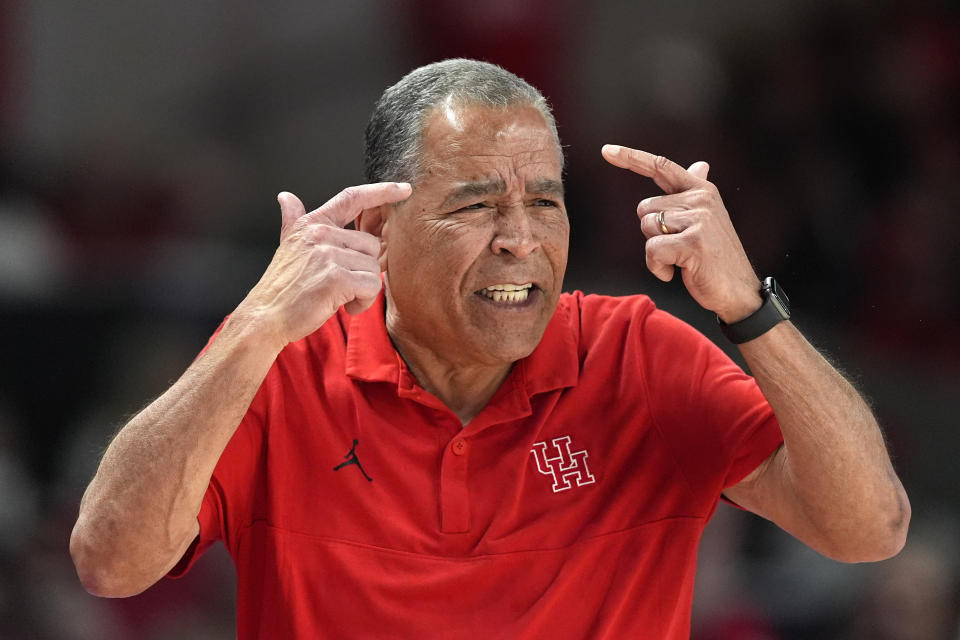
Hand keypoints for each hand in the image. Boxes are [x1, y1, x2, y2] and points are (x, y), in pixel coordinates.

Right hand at [237, 182, 411, 347]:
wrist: (266, 316)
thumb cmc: (282, 286)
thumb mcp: (288, 245)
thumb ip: (293, 219)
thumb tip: (286, 197)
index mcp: (313, 224)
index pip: (352, 198)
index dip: (381, 191)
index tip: (404, 188)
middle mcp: (321, 234)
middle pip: (371, 245)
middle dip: (363, 269)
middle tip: (342, 285)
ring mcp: (328, 255)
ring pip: (373, 268)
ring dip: (362, 289)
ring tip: (338, 297)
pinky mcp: (336, 278)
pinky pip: (371, 287)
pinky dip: (363, 302)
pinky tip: (343, 306)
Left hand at [601, 144, 760, 322]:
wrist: (738, 291)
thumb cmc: (715, 258)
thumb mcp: (706, 220)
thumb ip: (693, 193)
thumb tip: (699, 165)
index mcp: (702, 190)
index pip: (660, 166)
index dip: (630, 157)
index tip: (605, 150)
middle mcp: (701, 198)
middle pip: (644, 209)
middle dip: (652, 233)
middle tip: (680, 248)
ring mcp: (699, 219)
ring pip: (646, 228)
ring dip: (656, 252)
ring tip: (682, 259)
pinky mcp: (693, 242)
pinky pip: (652, 250)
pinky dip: (657, 266)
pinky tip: (677, 271)